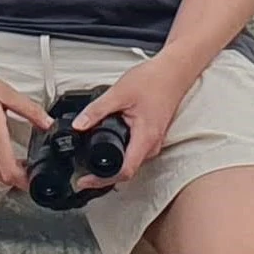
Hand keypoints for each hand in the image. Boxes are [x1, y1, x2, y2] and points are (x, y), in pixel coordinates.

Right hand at [0, 52, 51, 188]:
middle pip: (1, 178)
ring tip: (12, 158)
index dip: (26, 181)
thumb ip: (29, 109)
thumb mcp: (3, 91)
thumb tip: (47, 122)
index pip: (9, 173)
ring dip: (2, 172)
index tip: (35, 177)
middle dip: (17, 176)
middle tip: (27, 165)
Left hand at [71, 55, 193, 187]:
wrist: (173, 72)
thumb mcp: (119, 93)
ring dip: (113, 164)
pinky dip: (122, 153)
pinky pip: (136, 152)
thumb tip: (79, 125)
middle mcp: (152, 144)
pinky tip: (110, 145)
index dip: (102, 180)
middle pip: (127, 171)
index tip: (85, 181)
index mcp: (145, 138)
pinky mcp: (153, 135)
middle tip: (83, 174)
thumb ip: (97, 110)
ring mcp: (154, 141)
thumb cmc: (154, 80)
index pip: (124, 172)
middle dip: (104, 175)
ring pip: (132, 162)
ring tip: (93, 161)